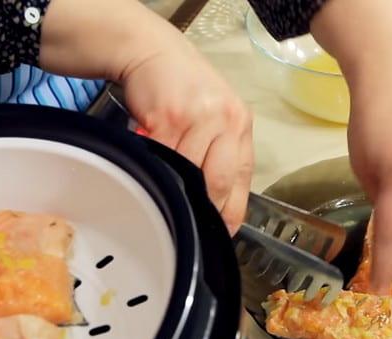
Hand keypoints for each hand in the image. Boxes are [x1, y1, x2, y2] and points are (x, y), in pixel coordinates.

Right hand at [120, 47, 253, 234]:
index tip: (219, 234)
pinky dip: (155, 169)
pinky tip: (150, 171)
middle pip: (217, 183)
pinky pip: (162, 157)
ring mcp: (199, 118)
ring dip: (173, 186)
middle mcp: (227, 121)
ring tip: (164, 194)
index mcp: (241, 126)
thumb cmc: (183, 87)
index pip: (241, 181)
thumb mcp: (213, 117)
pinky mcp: (170, 116)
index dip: (229, 213)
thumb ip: (218, 153)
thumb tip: (212, 203)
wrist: (153, 52)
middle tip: (188, 223)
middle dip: (201, 208)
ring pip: (187, 173)